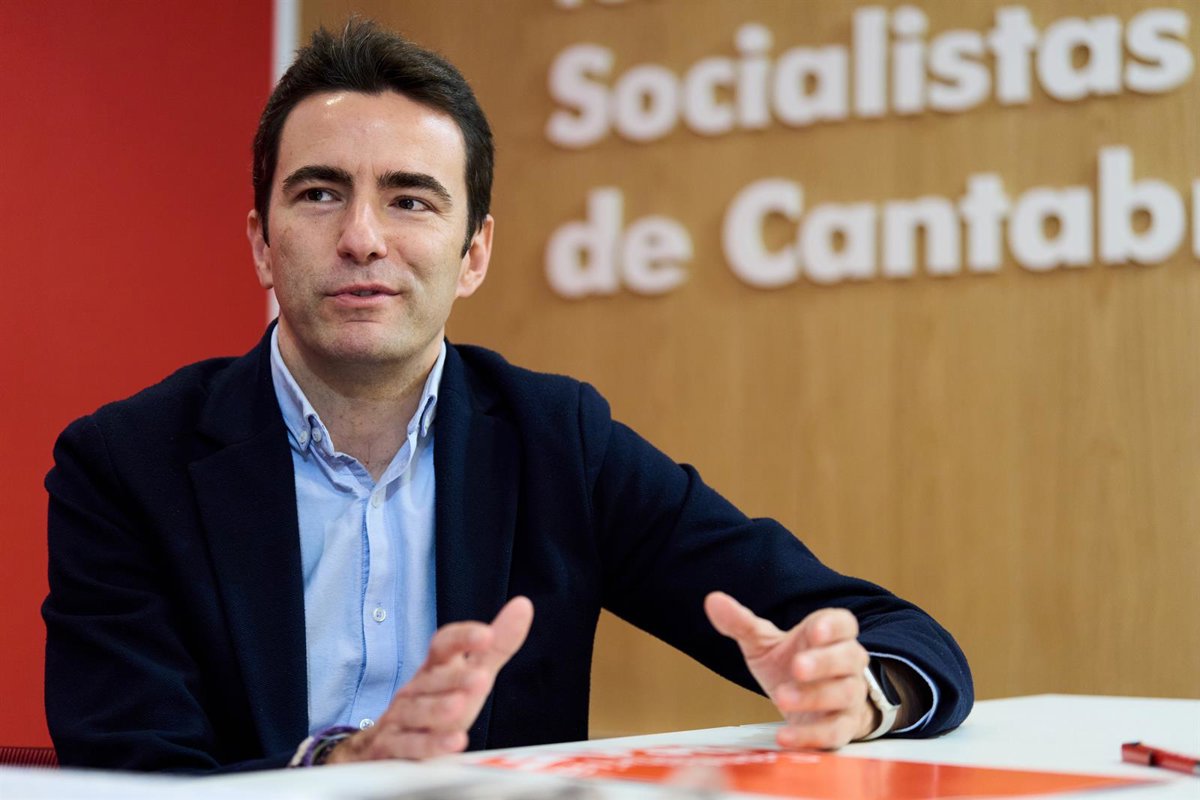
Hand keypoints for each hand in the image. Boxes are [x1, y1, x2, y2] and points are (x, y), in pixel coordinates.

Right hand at [328, 596, 533, 762]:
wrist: (389, 742)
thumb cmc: (440, 701)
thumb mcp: (472, 673)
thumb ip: (498, 646)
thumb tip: (523, 605)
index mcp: (436, 666)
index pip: (444, 644)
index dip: (463, 638)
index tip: (487, 635)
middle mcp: (416, 687)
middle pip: (433, 679)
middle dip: (455, 678)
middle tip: (481, 677)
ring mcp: (401, 716)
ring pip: (417, 710)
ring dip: (437, 708)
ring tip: (460, 705)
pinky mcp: (392, 747)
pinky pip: (409, 745)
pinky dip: (430, 744)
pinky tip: (454, 742)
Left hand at [704, 592, 874, 749]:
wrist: (810, 706)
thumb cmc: (788, 665)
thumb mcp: (763, 644)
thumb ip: (741, 623)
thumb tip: (713, 601)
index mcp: (829, 636)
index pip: (842, 623)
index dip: (832, 626)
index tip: (814, 631)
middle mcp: (846, 664)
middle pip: (848, 657)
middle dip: (824, 662)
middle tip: (797, 667)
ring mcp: (848, 696)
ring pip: (844, 693)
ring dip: (815, 697)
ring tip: (783, 697)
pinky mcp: (842, 728)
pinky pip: (835, 732)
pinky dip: (811, 735)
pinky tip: (785, 736)